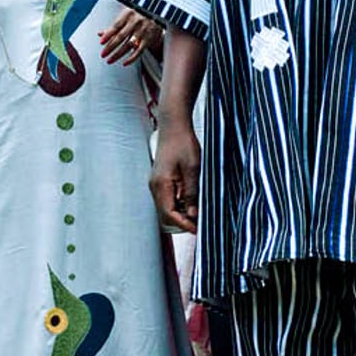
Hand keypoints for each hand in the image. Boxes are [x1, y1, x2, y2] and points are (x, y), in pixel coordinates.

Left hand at [100, 9, 162, 65]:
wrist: (159, 12)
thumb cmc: (139, 13)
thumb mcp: (127, 15)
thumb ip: (114, 25)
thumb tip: (100, 34)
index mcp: (128, 15)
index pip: (116, 26)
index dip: (108, 34)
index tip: (101, 42)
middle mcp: (135, 23)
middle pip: (121, 36)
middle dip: (110, 47)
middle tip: (103, 55)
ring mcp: (142, 31)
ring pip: (128, 45)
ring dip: (118, 54)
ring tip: (109, 60)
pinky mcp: (149, 39)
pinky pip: (139, 51)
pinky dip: (132, 58)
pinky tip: (125, 63)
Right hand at [150, 114, 199, 232]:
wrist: (174, 126)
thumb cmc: (183, 143)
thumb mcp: (193, 169)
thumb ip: (192, 193)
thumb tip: (193, 215)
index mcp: (161, 185)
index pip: (169, 214)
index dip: (184, 224)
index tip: (198, 230)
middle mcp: (155, 186)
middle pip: (166, 214)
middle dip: (183, 221)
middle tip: (201, 224)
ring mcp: (156, 183)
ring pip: (167, 207)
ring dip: (182, 212)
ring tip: (200, 213)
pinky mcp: (161, 179)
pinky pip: (168, 198)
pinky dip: (180, 203)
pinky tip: (193, 200)